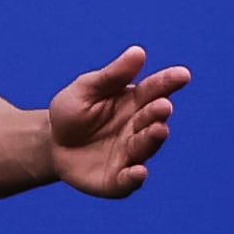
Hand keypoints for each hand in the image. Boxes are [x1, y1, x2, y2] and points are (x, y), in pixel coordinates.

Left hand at [48, 46, 188, 197]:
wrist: (51, 145)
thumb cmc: (73, 112)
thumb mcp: (86, 89)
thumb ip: (112, 75)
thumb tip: (138, 51)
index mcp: (134, 102)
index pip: (155, 90)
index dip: (169, 82)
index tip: (182, 75)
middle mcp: (138, 129)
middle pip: (152, 120)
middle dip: (158, 113)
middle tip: (162, 106)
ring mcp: (129, 155)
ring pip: (145, 148)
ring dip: (152, 140)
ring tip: (157, 130)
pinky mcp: (116, 181)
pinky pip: (128, 182)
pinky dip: (135, 178)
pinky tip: (139, 171)